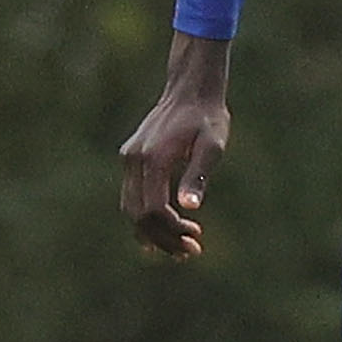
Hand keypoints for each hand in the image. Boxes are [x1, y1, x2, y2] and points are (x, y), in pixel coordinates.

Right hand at [119, 32, 232, 256]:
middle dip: (163, 238)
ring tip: (181, 247)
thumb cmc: (208, 118)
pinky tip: (164, 231)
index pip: (153, 210)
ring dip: (153, 232)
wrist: (190, 89)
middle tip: (190, 252)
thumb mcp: (212, 146)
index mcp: (153, 159)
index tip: (195, 239)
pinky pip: (132, 197)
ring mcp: (129, 159)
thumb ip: (198, 174)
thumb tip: (189, 207)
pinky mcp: (131, 158)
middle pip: (138, 215)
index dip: (172, 231)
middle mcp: (134, 160)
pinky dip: (145, 217)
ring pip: (131, 209)